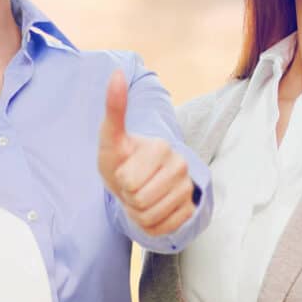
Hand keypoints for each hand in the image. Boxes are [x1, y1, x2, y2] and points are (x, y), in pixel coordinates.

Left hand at [99, 70, 194, 237]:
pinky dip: (150, 225)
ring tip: (140, 196)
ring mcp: (188, 188)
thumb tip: (116, 72)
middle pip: (141, 200)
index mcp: (162, 147)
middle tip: (132, 185)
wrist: (135, 182)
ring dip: (138, 213)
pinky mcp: (190, 209)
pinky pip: (163, 229)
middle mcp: (181, 165)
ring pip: (151, 217)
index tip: (126, 170)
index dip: (120, 181)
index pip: (129, 182)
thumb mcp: (111, 137)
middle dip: (129, 198)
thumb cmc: (121, 159)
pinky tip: (152, 209)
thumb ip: (114, 108)